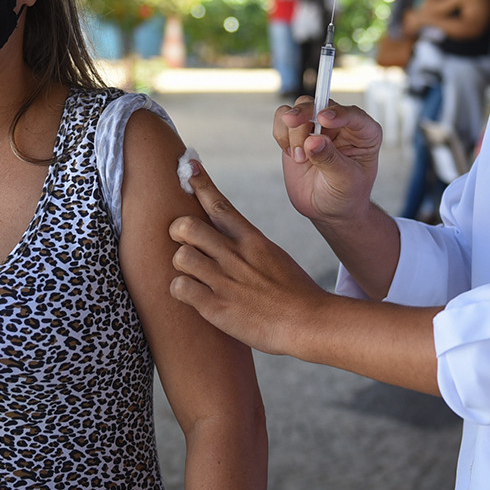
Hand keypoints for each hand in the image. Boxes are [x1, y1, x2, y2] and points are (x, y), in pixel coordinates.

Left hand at [169, 159, 327, 357]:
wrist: (311, 323)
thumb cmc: (295, 293)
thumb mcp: (275, 257)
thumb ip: (248, 247)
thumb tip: (227, 239)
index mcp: (253, 240)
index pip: (219, 204)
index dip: (199, 182)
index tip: (187, 165)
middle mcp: (236, 256)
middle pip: (187, 226)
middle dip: (178, 231)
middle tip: (183, 241)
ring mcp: (225, 281)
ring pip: (180, 256)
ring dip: (181, 264)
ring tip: (192, 273)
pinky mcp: (217, 308)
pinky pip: (179, 288)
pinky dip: (180, 290)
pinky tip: (191, 295)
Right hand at [273, 99, 382, 228]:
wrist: (328, 210)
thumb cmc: (345, 195)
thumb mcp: (344, 181)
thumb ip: (330, 160)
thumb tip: (313, 141)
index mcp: (364, 133)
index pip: (354, 115)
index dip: (339, 113)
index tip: (323, 119)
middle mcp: (341, 125)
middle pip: (321, 104)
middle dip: (305, 113)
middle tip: (293, 121)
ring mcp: (317, 127)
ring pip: (300, 108)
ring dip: (294, 131)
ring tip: (300, 158)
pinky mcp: (297, 134)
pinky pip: (282, 119)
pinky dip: (281, 133)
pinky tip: (291, 153)